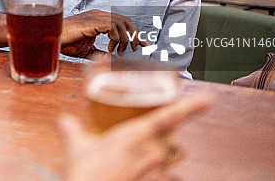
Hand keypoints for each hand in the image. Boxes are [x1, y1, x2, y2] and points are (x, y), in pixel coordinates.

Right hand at [60, 10, 144, 57]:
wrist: (50, 38)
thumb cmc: (65, 42)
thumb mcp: (88, 50)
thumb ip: (101, 53)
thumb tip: (115, 60)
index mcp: (98, 19)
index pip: (122, 21)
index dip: (135, 33)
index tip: (143, 44)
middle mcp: (98, 14)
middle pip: (126, 20)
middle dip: (134, 36)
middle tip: (134, 50)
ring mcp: (95, 16)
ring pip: (121, 23)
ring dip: (124, 39)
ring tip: (119, 52)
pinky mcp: (92, 21)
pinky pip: (112, 26)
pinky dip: (116, 38)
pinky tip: (110, 48)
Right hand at [61, 95, 213, 180]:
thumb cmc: (85, 176)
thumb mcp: (75, 150)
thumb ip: (73, 131)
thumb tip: (65, 120)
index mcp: (136, 136)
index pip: (169, 116)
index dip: (192, 107)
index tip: (209, 100)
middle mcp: (152, 154)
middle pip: (169, 145)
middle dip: (158, 148)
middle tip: (139, 152)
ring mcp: (157, 176)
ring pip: (168, 169)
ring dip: (158, 169)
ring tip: (136, 172)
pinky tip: (136, 179)